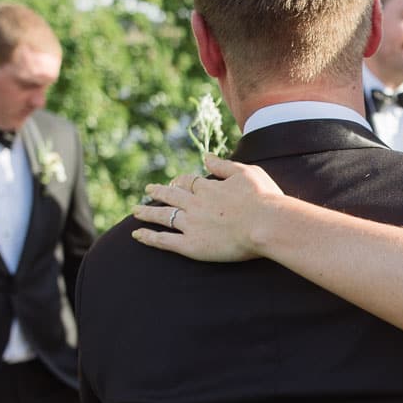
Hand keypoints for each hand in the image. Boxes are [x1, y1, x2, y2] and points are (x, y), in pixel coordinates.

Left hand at [132, 156, 284, 261]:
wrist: (266, 224)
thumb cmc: (264, 199)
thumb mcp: (246, 172)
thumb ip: (224, 165)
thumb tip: (206, 157)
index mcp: (209, 187)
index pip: (188, 182)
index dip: (180, 181)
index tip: (175, 182)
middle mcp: (195, 204)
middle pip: (170, 196)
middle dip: (158, 192)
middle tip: (148, 191)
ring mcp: (191, 224)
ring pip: (163, 216)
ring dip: (147, 212)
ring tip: (135, 211)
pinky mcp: (191, 245)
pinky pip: (164, 241)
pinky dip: (149, 237)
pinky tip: (137, 235)